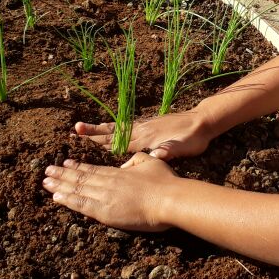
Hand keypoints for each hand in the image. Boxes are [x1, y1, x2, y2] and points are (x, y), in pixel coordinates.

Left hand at [42, 153, 176, 229]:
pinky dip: (67, 200)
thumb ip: (138, 160)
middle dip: (62, 174)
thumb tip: (126, 164)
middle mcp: (108, 183)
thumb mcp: (152, 163)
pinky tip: (56, 197)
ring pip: (77, 189)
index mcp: (119, 172)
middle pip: (80, 178)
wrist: (170, 199)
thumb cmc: (166, 182)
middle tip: (47, 170)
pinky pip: (81, 205)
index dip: (77, 167)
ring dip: (60, 185)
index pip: (93, 169)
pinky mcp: (105, 212)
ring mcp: (105, 197)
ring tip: (46, 181)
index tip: (65, 163)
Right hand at [74, 109, 214, 160]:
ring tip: (85, 127)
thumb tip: (156, 156)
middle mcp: (142, 130)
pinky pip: (127, 125)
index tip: (82, 135)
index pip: (117, 140)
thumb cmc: (193, 138)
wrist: (203, 122)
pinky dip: (114, 126)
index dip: (99, 139)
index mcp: (146, 138)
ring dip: (101, 128)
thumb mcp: (183, 147)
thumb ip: (168, 152)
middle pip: (113, 131)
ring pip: (118, 127)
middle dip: (94, 132)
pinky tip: (110, 127)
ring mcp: (145, 125)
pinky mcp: (150, 123)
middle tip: (76, 129)